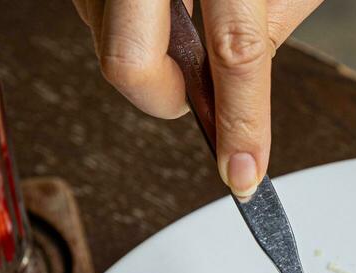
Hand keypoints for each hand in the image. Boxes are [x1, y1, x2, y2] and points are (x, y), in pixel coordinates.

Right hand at [73, 0, 323, 197]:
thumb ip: (265, 24)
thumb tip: (236, 94)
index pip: (236, 49)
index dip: (241, 121)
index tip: (244, 173)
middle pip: (129, 60)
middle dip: (162, 99)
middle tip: (192, 101)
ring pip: (100, 33)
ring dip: (142, 50)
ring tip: (179, 21)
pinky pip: (89, 5)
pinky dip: (122, 19)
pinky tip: (153, 6)